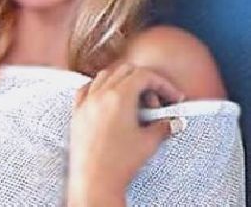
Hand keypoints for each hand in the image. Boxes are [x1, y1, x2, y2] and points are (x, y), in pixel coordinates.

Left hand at [67, 62, 184, 200]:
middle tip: (155, 102)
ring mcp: (86, 101)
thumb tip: (174, 121)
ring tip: (134, 102)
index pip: (144, 75)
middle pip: (125, 70)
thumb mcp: (148, 143)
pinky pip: (86, 88)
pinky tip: (107, 100)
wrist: (93, 182)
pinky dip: (99, 88)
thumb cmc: (119, 164)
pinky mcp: (77, 112)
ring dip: (122, 81)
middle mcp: (100, 94)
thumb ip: (163, 126)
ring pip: (105, 75)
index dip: (162, 84)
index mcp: (119, 97)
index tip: (172, 96)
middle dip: (145, 81)